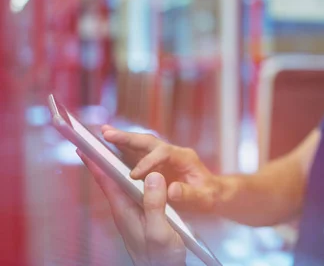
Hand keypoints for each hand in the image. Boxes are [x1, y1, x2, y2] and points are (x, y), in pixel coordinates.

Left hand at [78, 150, 185, 265]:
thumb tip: (152, 175)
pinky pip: (134, 190)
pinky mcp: (142, 215)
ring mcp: (133, 212)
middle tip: (97, 140)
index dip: (95, 162)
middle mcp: (125, 209)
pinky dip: (133, 176)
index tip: (84, 146)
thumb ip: (155, 204)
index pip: (106, 181)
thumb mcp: (160, 231)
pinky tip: (139, 172)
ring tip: (113, 149)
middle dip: (103, 159)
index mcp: (125, 210)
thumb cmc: (161, 257)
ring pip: (122, 184)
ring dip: (117, 166)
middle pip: (110, 179)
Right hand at [101, 125, 221, 212]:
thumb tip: (171, 190)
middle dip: (128, 138)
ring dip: (122, 140)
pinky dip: (122, 151)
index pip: (164, 153)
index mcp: (184, 158)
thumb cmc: (210, 195)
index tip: (135, 175)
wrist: (213, 194)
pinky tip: (107, 149)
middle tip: (107, 134)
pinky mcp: (155, 165)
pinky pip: (137, 156)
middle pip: (148, 142)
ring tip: (102, 134)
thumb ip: (189, 194)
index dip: (148, 162)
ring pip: (140, 145)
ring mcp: (163, 158)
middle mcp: (172, 153)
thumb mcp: (204, 198)